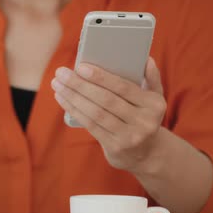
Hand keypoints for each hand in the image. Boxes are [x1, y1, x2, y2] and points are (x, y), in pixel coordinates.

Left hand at [51, 58, 166, 174]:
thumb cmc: (144, 116)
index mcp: (154, 104)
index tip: (80, 67)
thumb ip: (152, 78)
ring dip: (73, 97)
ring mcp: (129, 136)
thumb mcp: (155, 98)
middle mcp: (144, 121)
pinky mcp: (115, 147)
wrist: (146, 153)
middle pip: (106, 100)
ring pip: (95, 113)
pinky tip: (63, 99)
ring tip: (57, 84)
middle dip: (80, 85)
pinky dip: (74, 110)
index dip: (101, 77)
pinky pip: (91, 125)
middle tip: (61, 73)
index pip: (123, 87)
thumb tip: (146, 59)